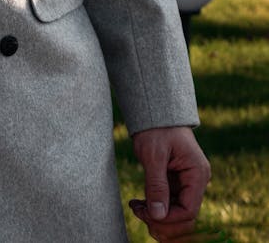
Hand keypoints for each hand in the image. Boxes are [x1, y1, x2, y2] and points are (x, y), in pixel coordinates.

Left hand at [129, 126, 210, 240]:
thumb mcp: (153, 155)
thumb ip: (157, 185)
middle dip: (162, 221)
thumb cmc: (156, 128)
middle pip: (185, 217)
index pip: (189, 210)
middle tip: (139, 213)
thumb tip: (158, 215)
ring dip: (156, 216)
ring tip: (136, 208)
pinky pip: (168, 204)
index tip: (147, 214)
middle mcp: (196, 182)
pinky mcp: (175, 184)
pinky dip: (153, 208)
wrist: (154, 112)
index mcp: (197, 174)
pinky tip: (137, 204)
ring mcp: (186, 184)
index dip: (169, 219)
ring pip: (176, 214)